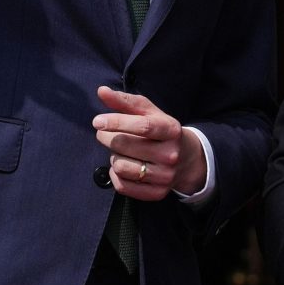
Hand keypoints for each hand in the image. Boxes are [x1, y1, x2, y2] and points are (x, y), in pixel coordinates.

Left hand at [92, 86, 205, 202]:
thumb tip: (101, 91)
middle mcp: (171, 154)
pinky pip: (123, 186)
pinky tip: (121, 166)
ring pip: (121, 166)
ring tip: (119, 151)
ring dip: (113, 157)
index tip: (97, 121)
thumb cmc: (161, 131)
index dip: (116, 122)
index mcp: (171, 130)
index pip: (142, 126)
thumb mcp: (149, 112)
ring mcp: (165, 176)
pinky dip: (115, 175)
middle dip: (107, 137)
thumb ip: (125, 101)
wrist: (186, 159)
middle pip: (125, 146)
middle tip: (104, 133)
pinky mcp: (157, 193)